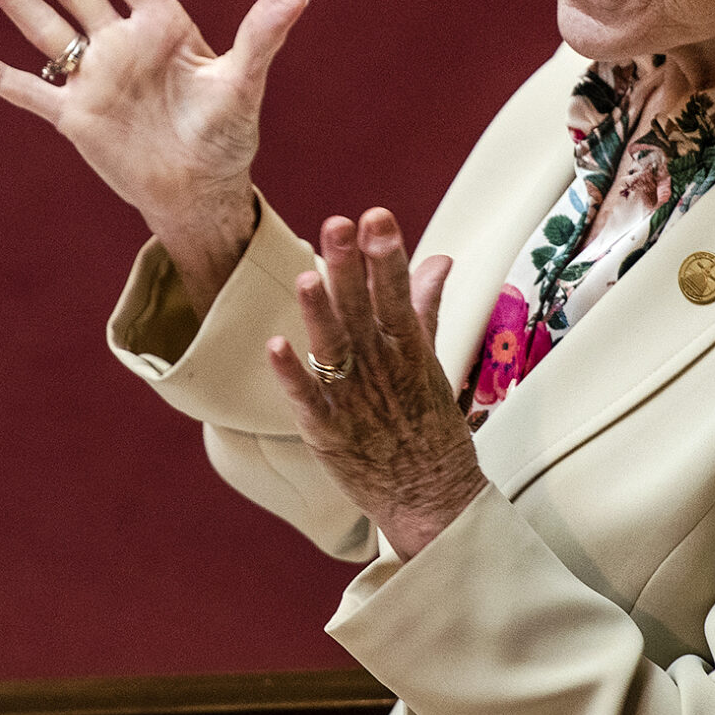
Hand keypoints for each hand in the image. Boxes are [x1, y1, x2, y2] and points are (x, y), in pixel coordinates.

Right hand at [0, 0, 307, 315]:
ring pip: (48, 29)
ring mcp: (94, 78)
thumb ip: (260, 37)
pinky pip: (31, 92)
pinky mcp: (75, 116)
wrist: (200, 190)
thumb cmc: (227, 135)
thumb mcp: (244, 84)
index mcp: (162, 27)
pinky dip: (0, 78)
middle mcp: (121, 44)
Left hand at [265, 209, 488, 559]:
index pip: (396, 293)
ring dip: (320, 315)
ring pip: (333, 348)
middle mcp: (380, 368)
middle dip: (351, 268)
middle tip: (340, 224)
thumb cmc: (429, 427)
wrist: (430, 498)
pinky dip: (291, 374)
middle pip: (362, 311)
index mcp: (406, 348)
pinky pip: (306, 398)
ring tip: (308, 278)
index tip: (377, 217)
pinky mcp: (326, 430)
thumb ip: (426, 305)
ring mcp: (352, 399)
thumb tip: (438, 258)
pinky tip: (276, 346)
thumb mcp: (432, 359)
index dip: (386, 255)